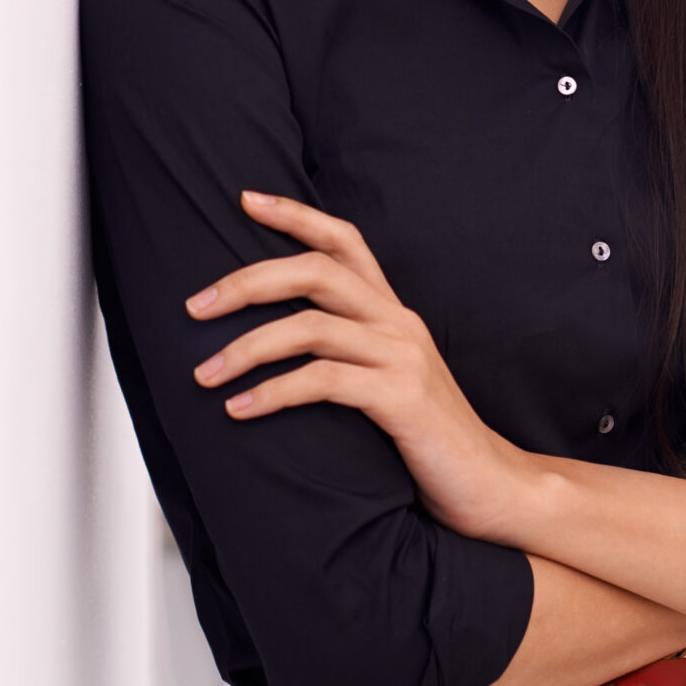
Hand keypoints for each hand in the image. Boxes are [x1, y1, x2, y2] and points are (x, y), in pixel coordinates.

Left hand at [184, 190, 537, 539]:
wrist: (491, 486)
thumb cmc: (429, 440)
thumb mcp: (389, 382)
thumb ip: (351, 355)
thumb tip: (281, 347)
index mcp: (394, 313)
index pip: (345, 240)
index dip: (295, 214)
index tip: (245, 199)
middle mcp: (399, 323)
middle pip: (316, 271)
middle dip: (247, 281)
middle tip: (194, 306)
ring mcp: (403, 357)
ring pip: (311, 326)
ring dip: (246, 347)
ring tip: (204, 374)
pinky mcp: (402, 397)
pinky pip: (324, 381)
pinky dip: (273, 392)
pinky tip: (240, 410)